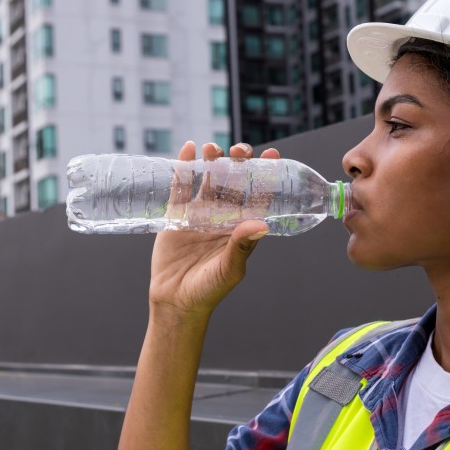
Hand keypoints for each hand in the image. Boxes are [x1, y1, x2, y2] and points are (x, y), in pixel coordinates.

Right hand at [148, 141, 280, 321]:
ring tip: (213, 148)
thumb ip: (242, 245)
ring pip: (208, 179)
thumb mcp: (229, 268)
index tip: (273, 154)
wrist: (176, 301)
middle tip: (240, 150)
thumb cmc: (209, 289)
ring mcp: (199, 213)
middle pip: (234, 181)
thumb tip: (261, 223)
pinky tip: (188, 149)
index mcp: (241, 227)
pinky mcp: (177, 215)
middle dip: (238, 162)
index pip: (258, 195)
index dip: (267, 175)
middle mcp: (223, 216)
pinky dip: (184, 167)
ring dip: (213, 160)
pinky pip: (181, 186)